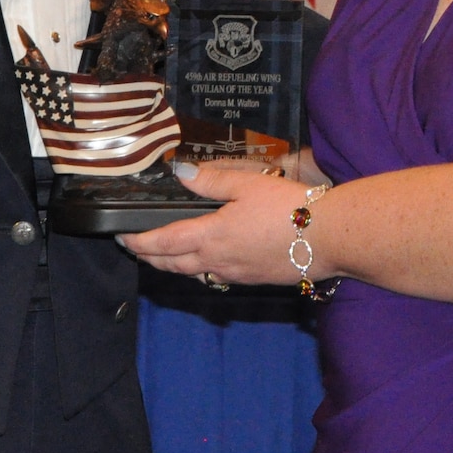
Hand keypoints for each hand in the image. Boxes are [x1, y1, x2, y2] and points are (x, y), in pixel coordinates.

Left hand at [120, 163, 313, 286]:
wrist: (328, 239)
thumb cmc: (290, 209)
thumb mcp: (249, 184)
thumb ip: (212, 180)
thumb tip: (181, 173)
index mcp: (211, 236)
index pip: (163, 242)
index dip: (139, 241)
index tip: (123, 237)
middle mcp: (217, 261)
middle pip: (172, 264)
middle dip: (149, 256)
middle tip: (135, 247)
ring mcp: (235, 274)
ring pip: (192, 274)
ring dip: (172, 265)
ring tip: (163, 255)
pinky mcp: (252, 279)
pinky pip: (215, 277)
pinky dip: (199, 270)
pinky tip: (205, 261)